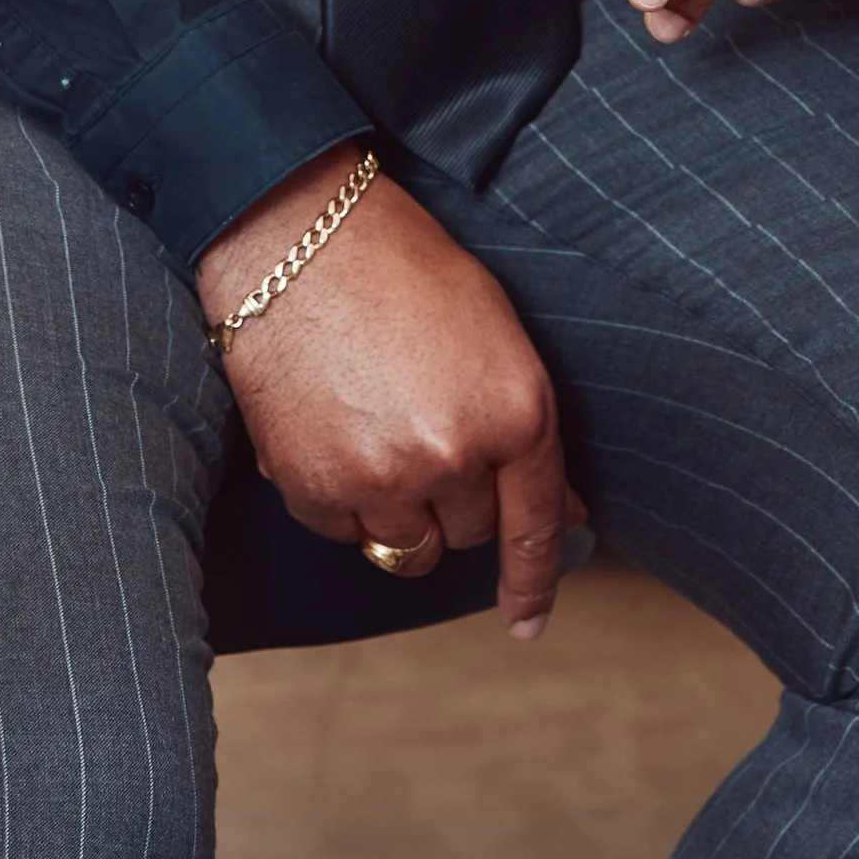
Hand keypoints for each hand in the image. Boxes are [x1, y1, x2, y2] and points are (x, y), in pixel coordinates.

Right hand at [196, 148, 579, 637]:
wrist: (297, 235)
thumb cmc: (401, 266)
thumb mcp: (494, 330)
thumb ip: (526, 426)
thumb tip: (562, 509)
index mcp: (516, 411)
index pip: (536, 524)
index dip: (533, 581)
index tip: (527, 624)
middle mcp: (455, 456)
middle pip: (471, 533)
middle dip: (455, 496)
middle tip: (420, 423)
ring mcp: (383, 478)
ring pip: (408, 545)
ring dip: (400, 508)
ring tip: (374, 427)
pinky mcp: (315, 489)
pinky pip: (345, 531)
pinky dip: (341, 497)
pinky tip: (330, 428)